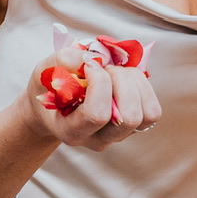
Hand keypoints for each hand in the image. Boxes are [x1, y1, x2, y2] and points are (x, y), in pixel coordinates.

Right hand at [20, 47, 159, 152]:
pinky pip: (152, 110)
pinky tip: (126, 78)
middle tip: (105, 68)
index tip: (89, 65)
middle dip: (122, 82)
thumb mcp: (44, 71)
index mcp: (72, 131)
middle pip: (129, 117)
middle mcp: (98, 139)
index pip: (97, 114)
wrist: (53, 104)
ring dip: (136, 84)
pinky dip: (144, 87)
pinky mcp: (134, 127)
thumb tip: (93, 58)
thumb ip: (63, 61)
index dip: (99, 83)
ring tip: (117, 72)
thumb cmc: (48, 88)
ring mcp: (118, 135)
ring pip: (148, 115)